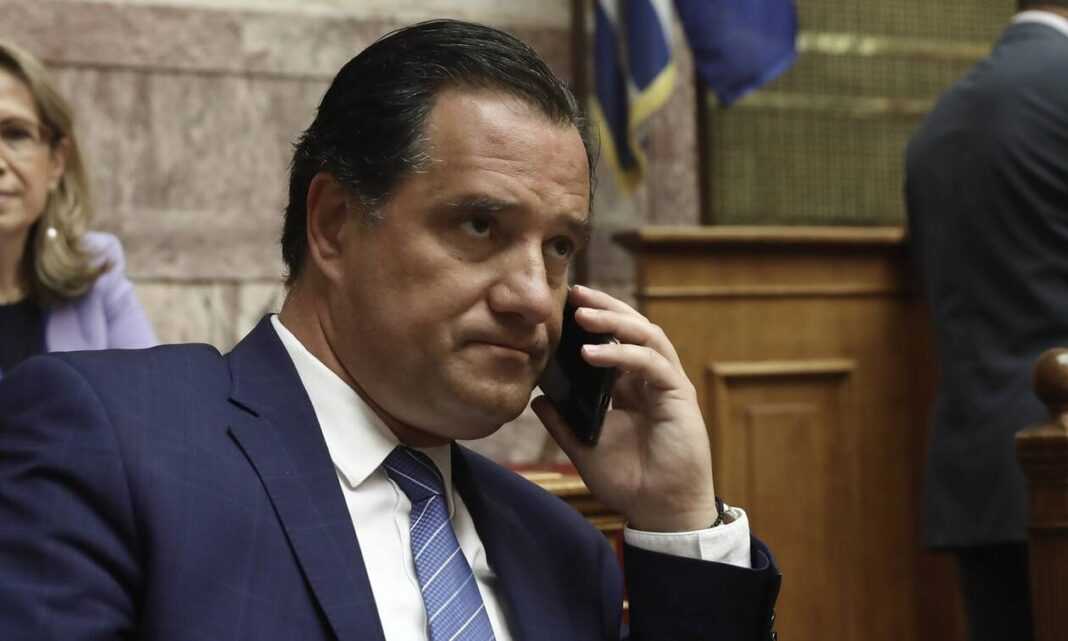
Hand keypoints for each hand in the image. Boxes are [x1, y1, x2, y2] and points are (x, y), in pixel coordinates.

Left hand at [532, 285, 717, 531]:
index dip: (593, 322)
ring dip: (615, 321)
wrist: (659, 511)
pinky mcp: (679, 395)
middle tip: (574, 292)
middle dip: (604, 307)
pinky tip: (594, 353)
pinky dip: (624, 353)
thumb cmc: (629, 481)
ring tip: (582, 315)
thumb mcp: (584, 448)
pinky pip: (653, 363)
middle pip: (633, 327)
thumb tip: (536, 399)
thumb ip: (563, 423)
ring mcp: (666, 385)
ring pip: (647, 335)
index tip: (563, 306)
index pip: (614, 341)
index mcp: (630, 388)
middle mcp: (650, 379)